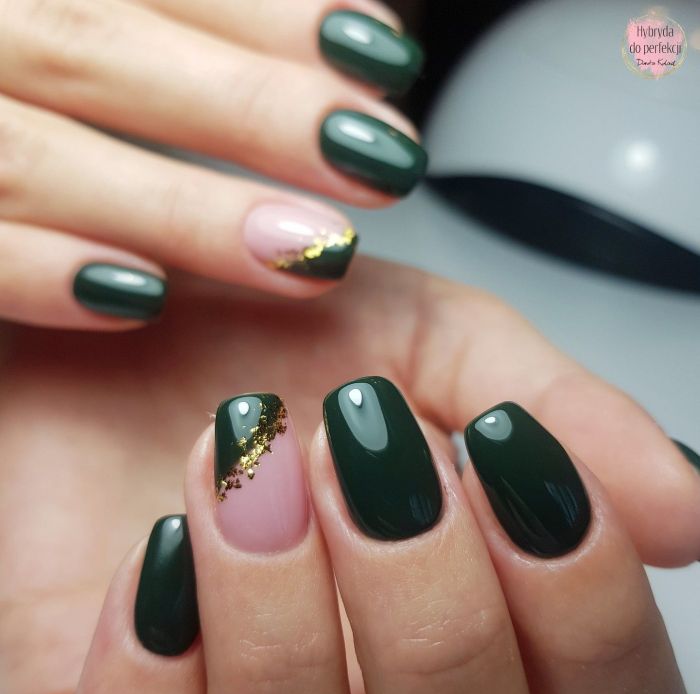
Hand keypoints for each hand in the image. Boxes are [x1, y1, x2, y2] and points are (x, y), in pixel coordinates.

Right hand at [0, 0, 423, 328]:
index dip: (271, 13)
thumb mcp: (85, 21)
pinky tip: (139, 299)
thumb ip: (185, 18)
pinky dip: (32, 271)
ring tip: (313, 255)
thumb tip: (345, 31)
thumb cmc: (34, 60)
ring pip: (34, 153)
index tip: (381, 55)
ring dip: (180, 207)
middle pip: (100, 48)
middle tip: (385, 162)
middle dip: (252, 107)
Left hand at [79, 377, 686, 693]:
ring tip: (252, 455)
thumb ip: (559, 409)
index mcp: (485, 604)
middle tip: (365, 445)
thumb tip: (682, 505)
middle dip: (423, 589)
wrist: (141, 333)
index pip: (601, 686)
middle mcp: (388, 678)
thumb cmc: (282, 334)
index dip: (576, 591)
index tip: (501, 457)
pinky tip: (163, 546)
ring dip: (278, 600)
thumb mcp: (437, 336)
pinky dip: (157, 653)